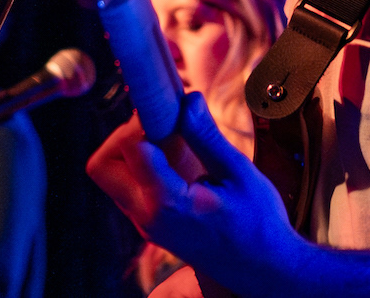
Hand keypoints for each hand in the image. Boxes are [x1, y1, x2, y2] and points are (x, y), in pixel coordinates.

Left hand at [87, 92, 300, 293]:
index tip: (172, 108)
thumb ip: (205, 136)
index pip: (129, 147)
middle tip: (163, 125)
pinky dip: (145, 167)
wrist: (266, 270)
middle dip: (125, 136)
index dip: (146, 120)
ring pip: (114, 177)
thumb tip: (187, 99)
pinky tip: (180, 160)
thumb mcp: (238, 172)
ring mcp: (147, 225)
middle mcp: (147, 217)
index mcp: (166, 202)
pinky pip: (131, 189)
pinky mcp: (154, 226)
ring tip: (176, 141)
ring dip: (135, 152)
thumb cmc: (259, 224)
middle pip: (103, 166)